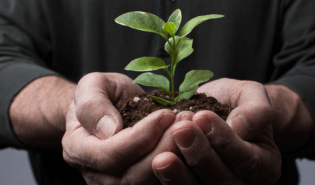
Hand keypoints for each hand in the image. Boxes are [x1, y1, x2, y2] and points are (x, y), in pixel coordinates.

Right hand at [62, 72, 189, 183]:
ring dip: (177, 158)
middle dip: (164, 149)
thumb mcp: (91, 86)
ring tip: (193, 131)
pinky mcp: (140, 181)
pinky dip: (181, 165)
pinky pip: (161, 181)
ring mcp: (117, 183)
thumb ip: (92, 104)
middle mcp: (96, 174)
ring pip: (150, 183)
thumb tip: (109, 130)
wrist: (108, 108)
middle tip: (187, 124)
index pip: (109, 154)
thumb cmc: (101, 95)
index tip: (166, 114)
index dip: (140, 137)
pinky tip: (194, 144)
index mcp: (78, 149)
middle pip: (132, 176)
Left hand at [152, 78, 281, 184]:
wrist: (220, 112)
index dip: (224, 141)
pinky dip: (168, 181)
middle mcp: (242, 183)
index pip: (247, 160)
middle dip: (200, 157)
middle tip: (180, 131)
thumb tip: (239, 127)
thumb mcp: (252, 96)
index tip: (202, 117)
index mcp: (264, 164)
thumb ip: (255, 111)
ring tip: (161, 158)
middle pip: (223, 181)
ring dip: (180, 175)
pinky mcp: (194, 184)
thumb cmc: (237, 104)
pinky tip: (154, 165)